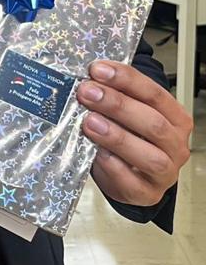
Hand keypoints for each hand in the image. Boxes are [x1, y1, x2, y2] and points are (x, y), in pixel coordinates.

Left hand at [77, 61, 191, 206]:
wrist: (130, 177)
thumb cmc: (131, 139)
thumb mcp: (128, 115)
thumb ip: (117, 97)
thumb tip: (90, 78)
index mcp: (176, 118)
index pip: (155, 93)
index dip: (126, 79)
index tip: (98, 70)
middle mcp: (175, 145)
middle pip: (153, 122)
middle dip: (118, 105)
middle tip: (88, 93)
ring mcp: (165, 172)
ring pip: (149, 155)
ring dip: (117, 137)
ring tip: (90, 123)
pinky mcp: (148, 194)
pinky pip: (132, 182)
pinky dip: (113, 167)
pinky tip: (97, 153)